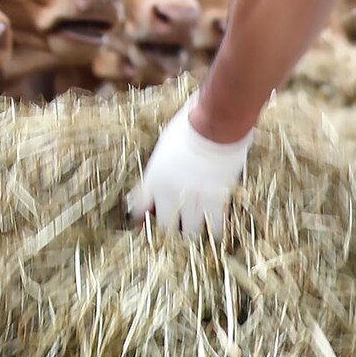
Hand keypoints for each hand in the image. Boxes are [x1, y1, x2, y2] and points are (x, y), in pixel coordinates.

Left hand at [126, 93, 252, 237]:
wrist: (214, 125)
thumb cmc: (191, 124)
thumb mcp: (167, 142)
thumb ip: (162, 162)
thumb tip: (164, 165)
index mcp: (153, 177)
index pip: (139, 208)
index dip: (143, 216)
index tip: (146, 219)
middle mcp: (168, 193)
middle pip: (163, 226)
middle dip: (169, 227)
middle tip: (177, 224)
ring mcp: (192, 201)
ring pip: (189, 232)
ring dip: (192, 230)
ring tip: (197, 227)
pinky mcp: (214, 203)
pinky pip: (213, 228)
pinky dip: (214, 230)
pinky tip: (216, 229)